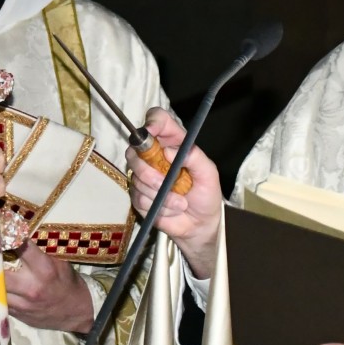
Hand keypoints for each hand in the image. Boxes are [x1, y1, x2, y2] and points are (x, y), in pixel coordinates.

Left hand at [1, 244, 92, 333]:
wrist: (77, 311)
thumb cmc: (67, 282)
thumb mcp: (59, 263)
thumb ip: (38, 255)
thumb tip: (16, 241)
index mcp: (44, 269)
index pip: (20, 247)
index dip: (8, 237)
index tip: (0, 231)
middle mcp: (31, 287)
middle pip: (0, 272)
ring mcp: (23, 304)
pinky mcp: (18, 315)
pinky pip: (0, 302)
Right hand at [127, 109, 224, 278]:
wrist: (200, 224)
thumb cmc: (206, 194)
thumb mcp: (208, 173)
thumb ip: (194, 157)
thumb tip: (168, 150)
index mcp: (173, 142)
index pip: (157, 120)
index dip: (152, 122)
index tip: (152, 133)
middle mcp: (154, 155)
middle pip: (135, 149)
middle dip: (148, 169)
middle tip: (165, 182)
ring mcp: (144, 176)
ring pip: (137, 177)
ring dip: (161, 194)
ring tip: (181, 203)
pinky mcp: (139, 195)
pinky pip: (139, 197)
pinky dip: (159, 206)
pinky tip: (172, 209)